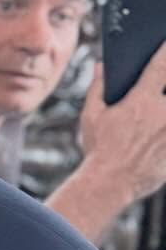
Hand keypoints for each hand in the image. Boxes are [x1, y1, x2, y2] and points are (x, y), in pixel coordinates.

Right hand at [79, 42, 165, 201]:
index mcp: (141, 101)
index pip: (159, 67)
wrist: (111, 182)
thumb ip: (97, 88)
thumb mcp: (91, 116)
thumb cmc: (99, 149)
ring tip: (160, 113)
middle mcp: (163, 113)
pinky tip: (161, 129)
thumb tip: (101, 67)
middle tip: (163, 83)